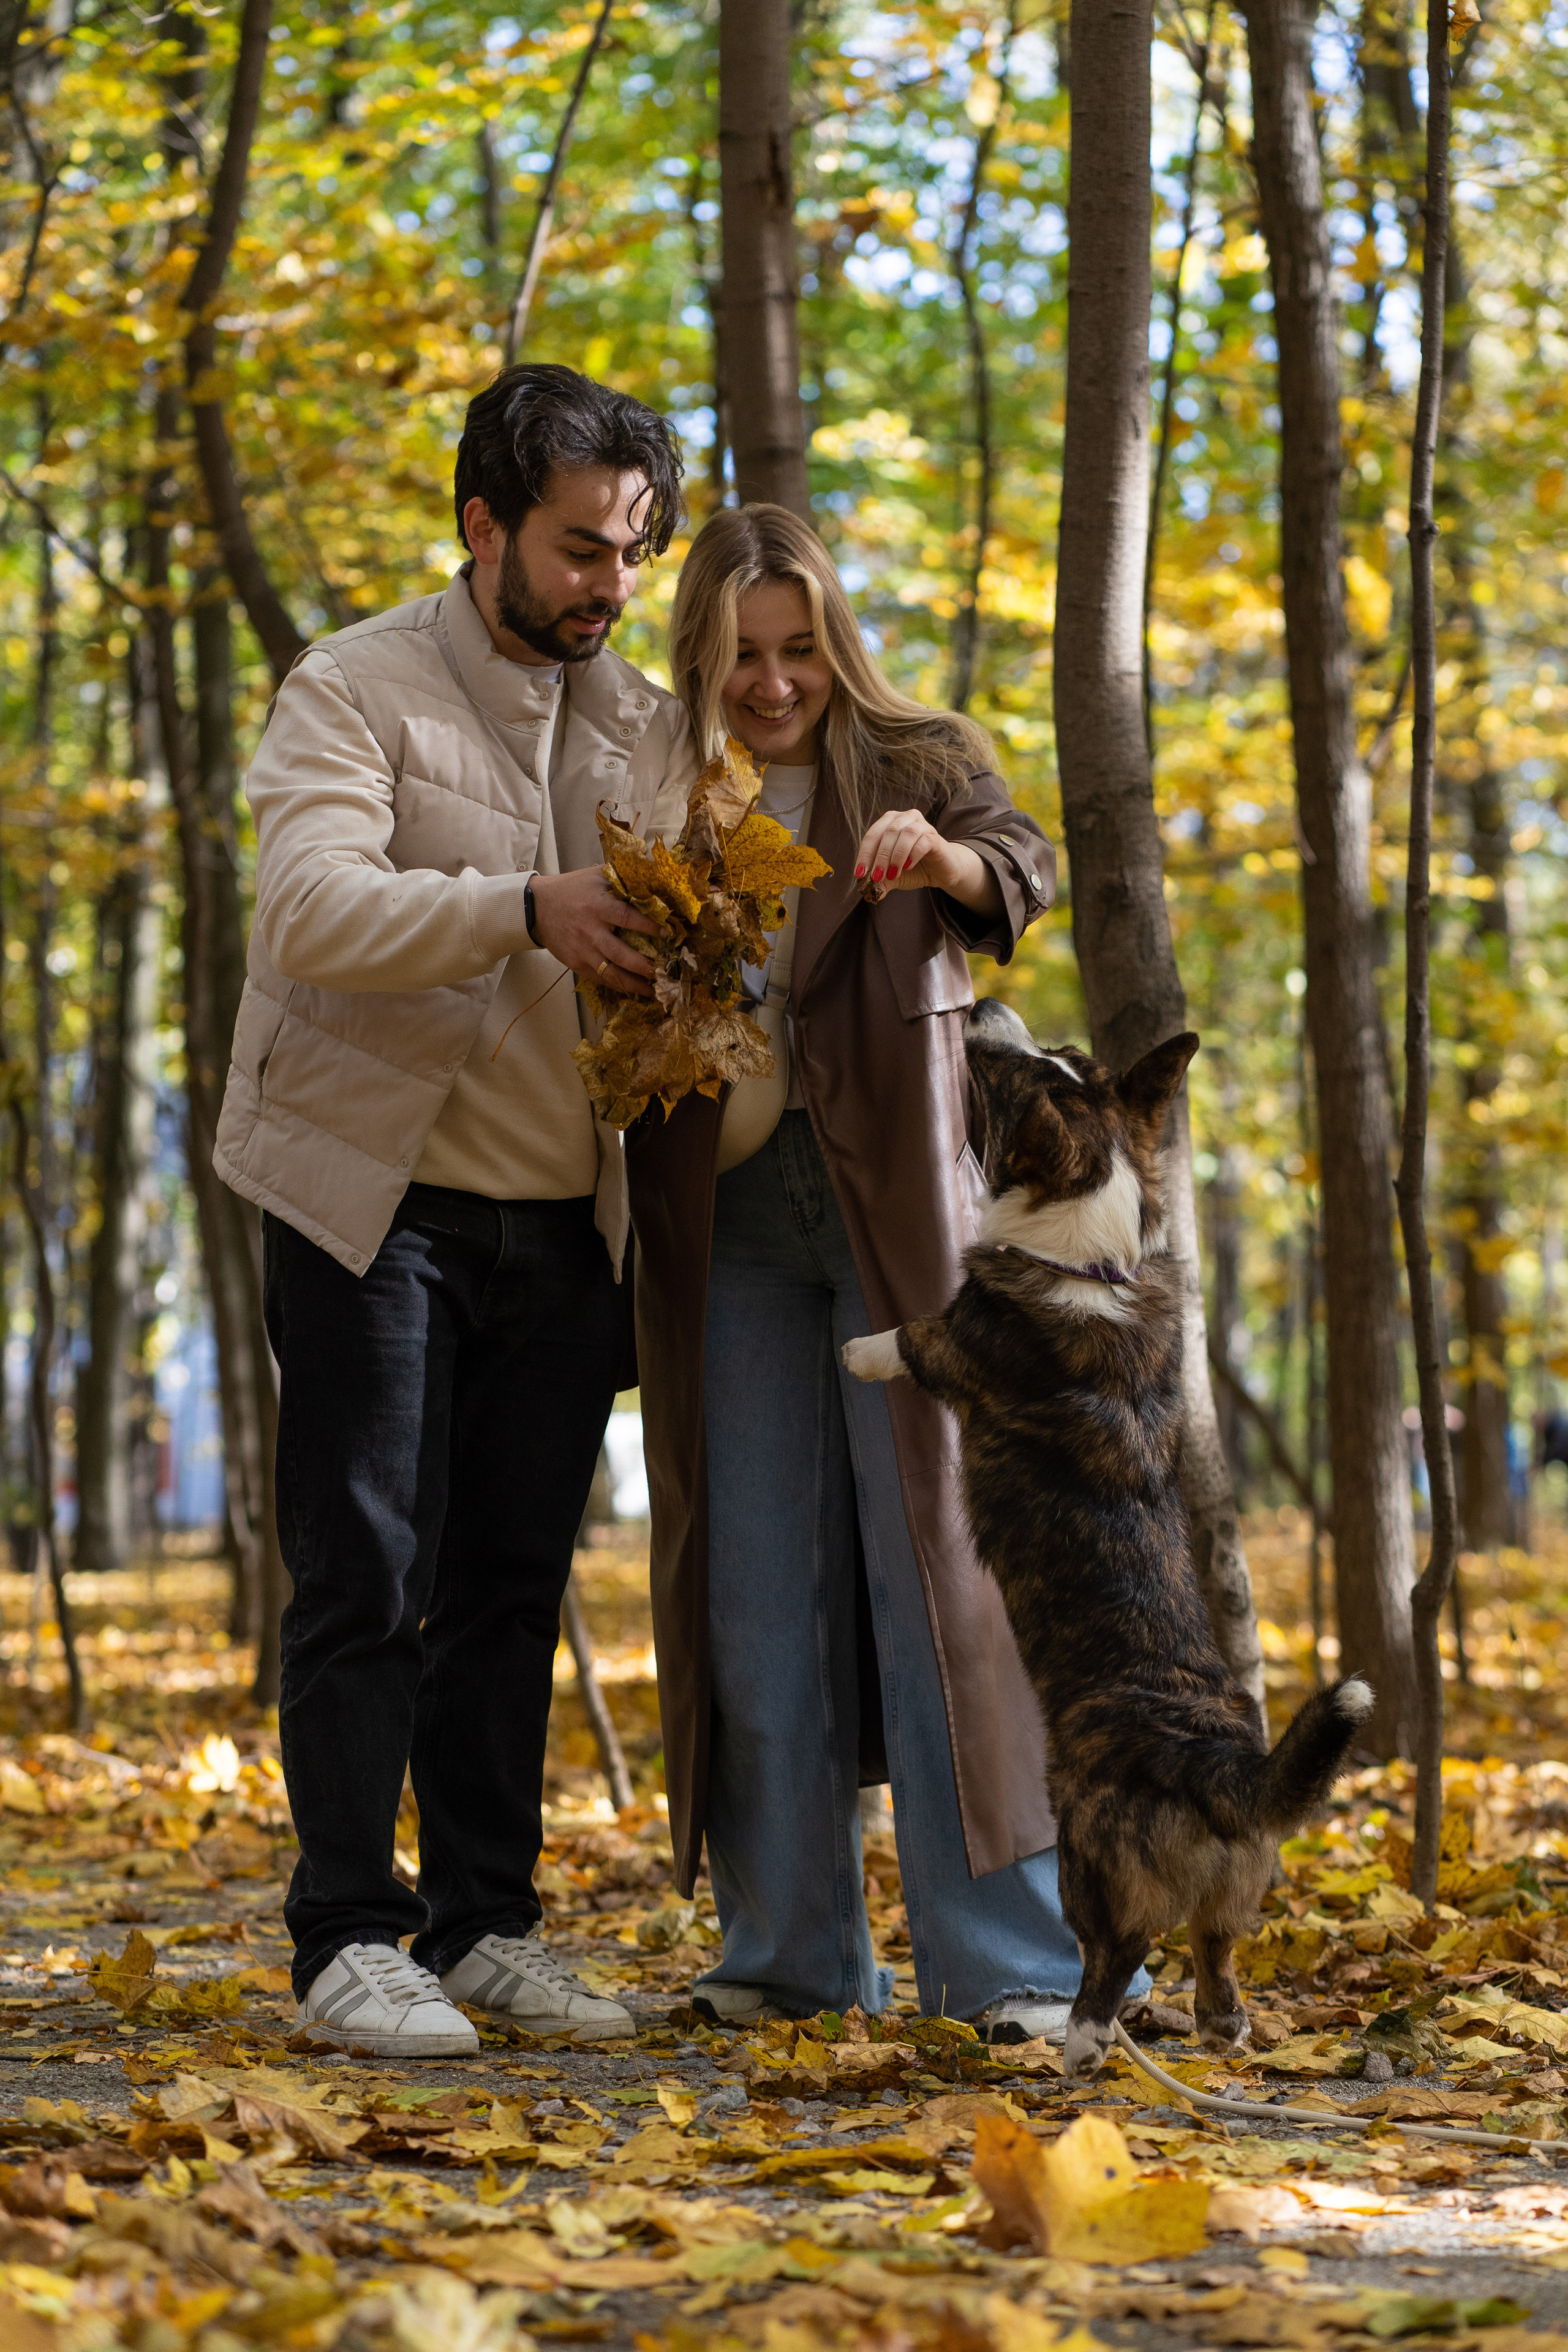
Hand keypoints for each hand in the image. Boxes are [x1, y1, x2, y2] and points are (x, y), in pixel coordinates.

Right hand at [529, 868, 660, 996]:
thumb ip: (621, 879)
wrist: (537, 907)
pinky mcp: (576, 963)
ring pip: (610, 973)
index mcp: (598, 907)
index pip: (627, 918)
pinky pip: (599, 979)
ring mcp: (583, 950)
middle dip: (643, 966)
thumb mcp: (595, 876)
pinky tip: (632, 990)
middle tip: (663, 972)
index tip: (667, 935)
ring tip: (653, 990)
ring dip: (633, 984)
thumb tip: (651, 881)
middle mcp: (591, 931)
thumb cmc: (571, 889)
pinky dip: (617, 986)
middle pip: (620, 954)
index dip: (648, 927)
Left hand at [854, 809, 962, 895]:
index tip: (860, 873)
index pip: (873, 835)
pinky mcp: (935, 837)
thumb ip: (881, 881)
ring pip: (906, 834)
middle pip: (889, 832)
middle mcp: (905, 818)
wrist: (940, 872)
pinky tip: (908, 867)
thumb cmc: (914, 868)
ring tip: (892, 874)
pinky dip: (913, 854)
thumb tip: (868, 894)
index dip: (864, 854)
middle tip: (876, 877)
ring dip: (896, 855)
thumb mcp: (893, 876)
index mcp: (890, 822)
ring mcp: (922, 825)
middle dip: (880, 856)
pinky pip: (923, 841)